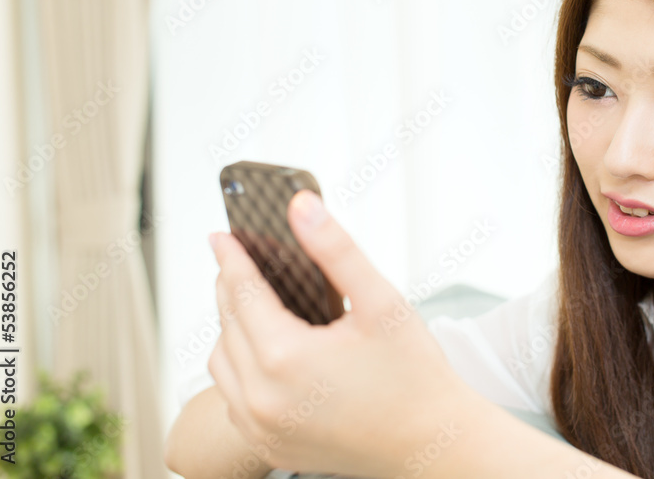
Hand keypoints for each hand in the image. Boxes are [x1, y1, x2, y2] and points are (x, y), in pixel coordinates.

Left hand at [208, 189, 471, 476]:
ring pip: (222, 364)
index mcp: (285, 358)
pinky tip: (267, 352)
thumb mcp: (379, 301)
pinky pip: (234, 399)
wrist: (432, 442)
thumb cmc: (414, 375)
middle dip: (232, 288)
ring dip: (233, 330)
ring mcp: (262, 428)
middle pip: (227, 325)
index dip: (231, 257)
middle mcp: (262, 398)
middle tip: (241, 261)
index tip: (221, 235)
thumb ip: (335, 249)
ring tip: (257, 304)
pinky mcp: (270, 446)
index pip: (241, 291)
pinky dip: (240, 370)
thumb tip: (301, 207)